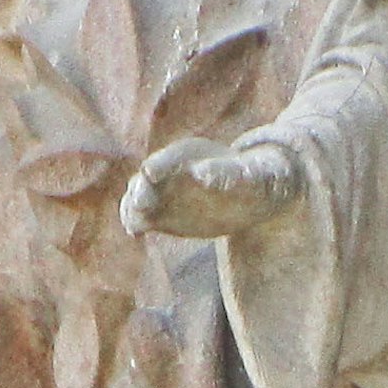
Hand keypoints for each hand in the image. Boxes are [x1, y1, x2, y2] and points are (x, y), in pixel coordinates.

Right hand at [122, 137, 301, 240]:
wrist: (253, 193)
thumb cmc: (253, 177)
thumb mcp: (251, 176)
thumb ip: (227, 175)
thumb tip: (201, 174)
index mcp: (193, 155)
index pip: (170, 158)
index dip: (159, 165)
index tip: (149, 174)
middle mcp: (175, 170)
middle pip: (150, 177)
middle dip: (142, 188)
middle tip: (140, 205)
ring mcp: (167, 191)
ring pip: (141, 194)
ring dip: (134, 206)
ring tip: (135, 224)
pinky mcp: (165, 212)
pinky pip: (145, 214)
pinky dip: (137, 221)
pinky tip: (136, 233)